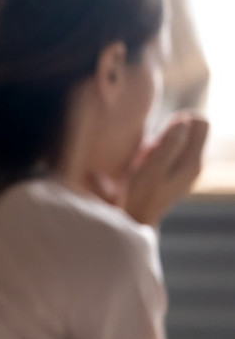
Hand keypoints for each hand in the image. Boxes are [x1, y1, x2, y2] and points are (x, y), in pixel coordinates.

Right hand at [92, 115, 208, 226]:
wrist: (136, 219)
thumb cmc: (142, 194)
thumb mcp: (153, 167)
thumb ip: (170, 144)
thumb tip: (184, 120)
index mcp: (193, 162)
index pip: (201, 123)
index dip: (181, 120)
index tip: (161, 132)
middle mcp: (194, 165)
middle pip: (189, 131)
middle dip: (168, 132)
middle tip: (150, 150)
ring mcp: (185, 171)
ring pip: (176, 141)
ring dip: (159, 144)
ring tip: (144, 160)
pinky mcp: (174, 175)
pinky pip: (168, 153)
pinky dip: (156, 154)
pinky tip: (144, 166)